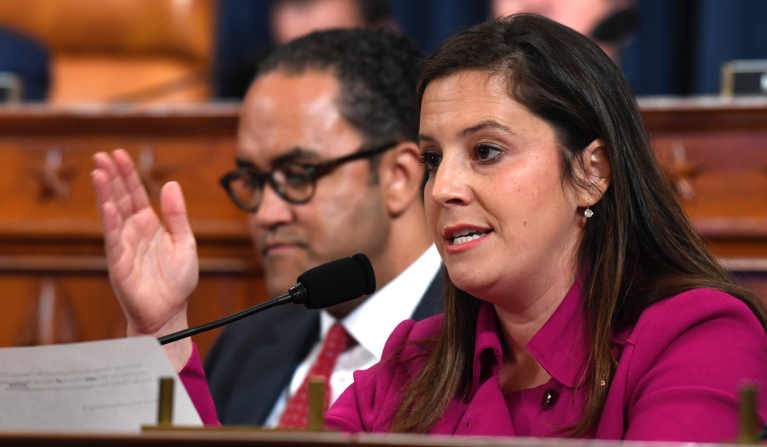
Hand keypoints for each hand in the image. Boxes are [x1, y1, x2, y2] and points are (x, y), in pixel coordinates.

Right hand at [91, 149, 197, 369]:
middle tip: (101, 155)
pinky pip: (113, 240)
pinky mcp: (119, 264)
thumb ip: (177, 214)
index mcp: (149, 224)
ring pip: (111, 215)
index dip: (128, 174)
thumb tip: (170, 184)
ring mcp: (124, 246)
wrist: (171, 311)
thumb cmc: (177, 281)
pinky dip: (110, 223)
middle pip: (119, 198)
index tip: (120, 154)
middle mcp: (133, 231)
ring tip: (98, 172)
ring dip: (104, 194)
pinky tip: (107, 206)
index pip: (135, 193)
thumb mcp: (185, 241)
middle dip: (111, 177)